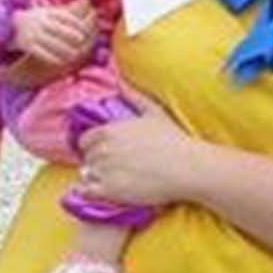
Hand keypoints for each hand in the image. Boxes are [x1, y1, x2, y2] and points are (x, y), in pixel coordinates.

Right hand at [9, 0, 97, 70]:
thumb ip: (65, 10)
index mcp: (46, 13)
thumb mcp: (49, 11)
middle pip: (57, 28)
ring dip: (63, 48)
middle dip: (70, 34)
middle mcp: (39, 22)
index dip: (75, 23)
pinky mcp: (26, 44)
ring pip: (50, 42)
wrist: (12, 24)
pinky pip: (40, 52)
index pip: (63, 16)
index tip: (85, 29)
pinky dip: (51, 57)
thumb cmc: (38, 19)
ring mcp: (32, 33)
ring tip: (74, 54)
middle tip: (81, 39)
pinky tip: (60, 61)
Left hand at [75, 95, 201, 206]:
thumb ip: (133, 96)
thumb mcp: (153, 112)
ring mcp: (104, 170)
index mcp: (109, 130)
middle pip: (87, 158)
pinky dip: (92, 192)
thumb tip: (119, 80)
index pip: (85, 141)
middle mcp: (102, 149)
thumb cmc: (173, 140)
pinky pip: (87, 192)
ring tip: (118, 180)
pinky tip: (108, 191)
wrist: (187, 168)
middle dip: (98, 162)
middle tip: (117, 168)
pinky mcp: (109, 190)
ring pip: (87, 174)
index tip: (109, 154)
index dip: (95, 147)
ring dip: (98, 177)